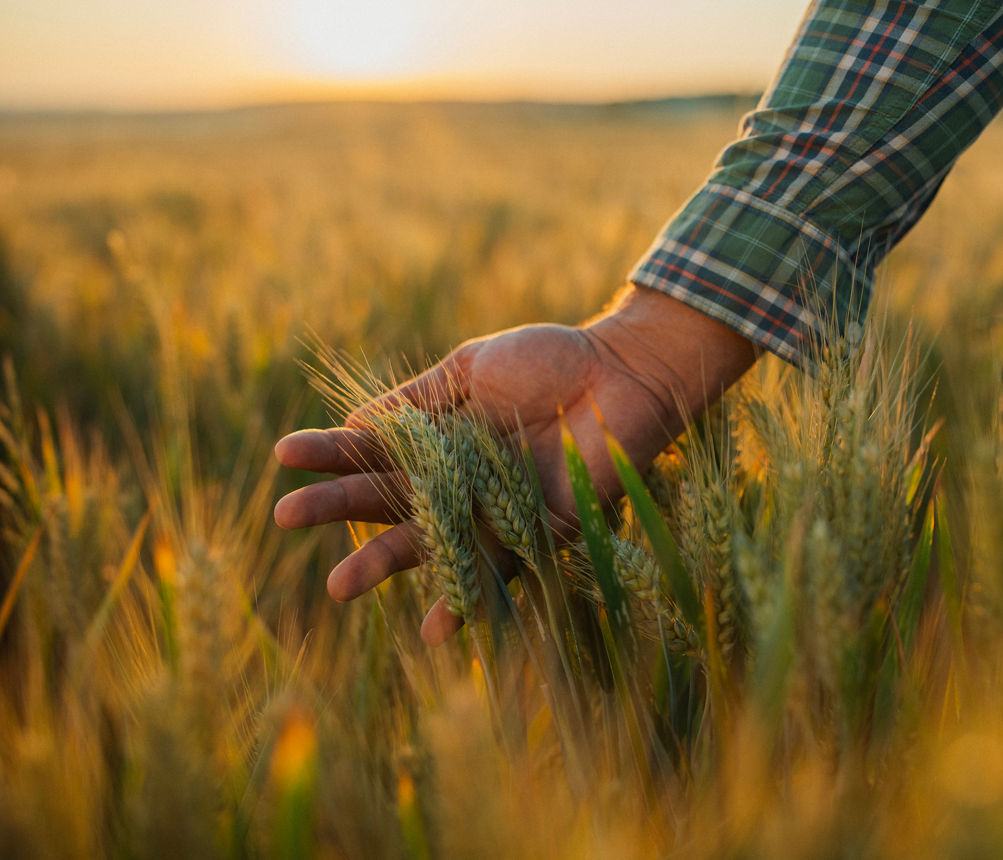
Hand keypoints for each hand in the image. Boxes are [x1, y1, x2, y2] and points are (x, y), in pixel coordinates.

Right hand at [274, 287, 757, 644]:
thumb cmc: (547, 360)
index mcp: (439, 441)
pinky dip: (470, 601)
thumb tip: (354, 423)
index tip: (285, 455)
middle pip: (390, 502)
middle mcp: (460, 483)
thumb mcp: (471, 368)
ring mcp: (496, 512)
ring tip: (338, 586)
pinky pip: (502, 573)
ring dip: (386, 565)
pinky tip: (436, 629)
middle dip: (338, 510)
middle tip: (286, 518)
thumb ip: (418, 399)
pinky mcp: (541, 534)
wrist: (623, 370)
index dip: (331, 454)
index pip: (373, 453)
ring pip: (433, 544)